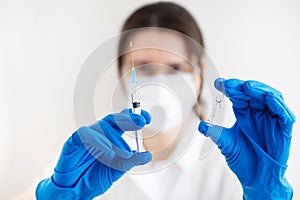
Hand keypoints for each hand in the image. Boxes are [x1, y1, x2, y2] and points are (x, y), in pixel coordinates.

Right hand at [36, 109, 151, 199]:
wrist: (76, 190)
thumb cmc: (94, 176)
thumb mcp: (118, 169)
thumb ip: (132, 161)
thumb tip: (147, 155)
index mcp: (112, 137)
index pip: (124, 121)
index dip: (135, 116)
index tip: (147, 118)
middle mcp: (101, 133)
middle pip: (115, 119)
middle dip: (128, 119)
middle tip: (140, 121)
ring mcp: (88, 135)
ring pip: (102, 126)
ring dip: (115, 137)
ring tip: (125, 152)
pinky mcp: (74, 140)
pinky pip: (85, 134)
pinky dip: (97, 140)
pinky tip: (107, 149)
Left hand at [198, 78, 294, 199]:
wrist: (257, 179)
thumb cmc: (243, 160)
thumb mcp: (226, 144)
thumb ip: (215, 133)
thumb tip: (201, 126)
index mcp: (243, 114)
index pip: (237, 96)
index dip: (229, 88)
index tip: (218, 83)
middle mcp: (257, 114)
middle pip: (253, 93)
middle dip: (241, 86)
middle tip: (230, 84)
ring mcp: (271, 120)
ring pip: (270, 98)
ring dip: (260, 90)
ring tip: (247, 86)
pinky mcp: (283, 129)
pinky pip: (283, 113)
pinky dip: (277, 104)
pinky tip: (268, 98)